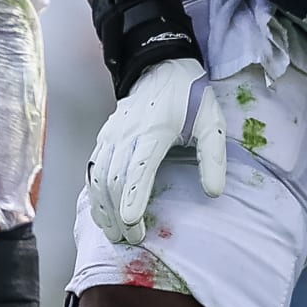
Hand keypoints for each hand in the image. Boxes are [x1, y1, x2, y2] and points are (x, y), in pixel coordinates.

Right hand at [88, 56, 224, 243]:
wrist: (161, 66)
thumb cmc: (190, 98)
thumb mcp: (212, 123)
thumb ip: (214, 158)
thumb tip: (214, 192)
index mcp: (155, 130)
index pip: (138, 169)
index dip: (133, 198)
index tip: (132, 223)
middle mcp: (127, 134)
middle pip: (114, 180)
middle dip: (118, 213)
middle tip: (129, 240)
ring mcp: (111, 134)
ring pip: (98, 176)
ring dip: (102, 207)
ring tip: (113, 232)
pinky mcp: (104, 136)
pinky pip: (92, 168)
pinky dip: (93, 193)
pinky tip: (100, 211)